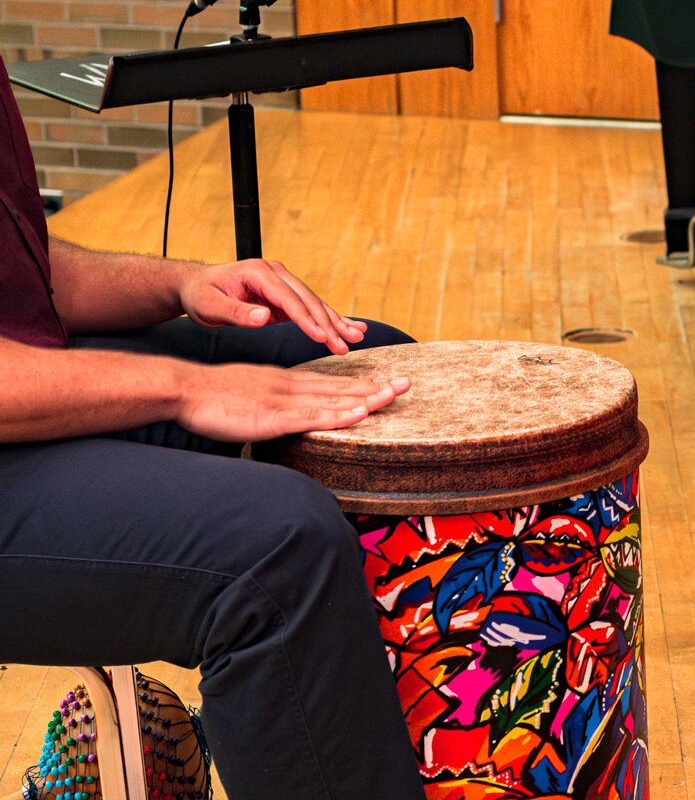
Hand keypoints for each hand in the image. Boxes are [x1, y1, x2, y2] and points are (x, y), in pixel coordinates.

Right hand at [174, 363, 409, 443]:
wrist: (184, 388)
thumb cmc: (212, 395)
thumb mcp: (251, 394)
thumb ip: (274, 402)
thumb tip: (289, 411)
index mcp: (286, 382)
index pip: (330, 383)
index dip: (360, 385)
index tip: (386, 384)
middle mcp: (291, 387)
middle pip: (340, 388)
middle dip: (375, 388)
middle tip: (406, 384)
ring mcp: (283, 401)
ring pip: (333, 400)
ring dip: (365, 399)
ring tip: (394, 395)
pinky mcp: (272, 417)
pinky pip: (312, 417)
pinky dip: (337, 415)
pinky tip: (358, 414)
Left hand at [177, 260, 366, 354]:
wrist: (195, 286)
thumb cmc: (201, 295)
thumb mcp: (211, 306)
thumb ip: (237, 312)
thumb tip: (264, 316)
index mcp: (258, 272)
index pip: (288, 298)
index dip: (306, 319)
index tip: (321, 337)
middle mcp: (275, 273)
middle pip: (308, 300)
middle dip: (329, 323)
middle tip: (345, 344)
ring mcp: (282, 282)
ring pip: (314, 303)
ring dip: (335, 322)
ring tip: (357, 336)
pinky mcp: (285, 294)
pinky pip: (310, 308)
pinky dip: (329, 319)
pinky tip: (349, 327)